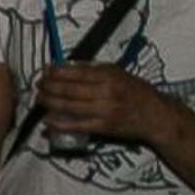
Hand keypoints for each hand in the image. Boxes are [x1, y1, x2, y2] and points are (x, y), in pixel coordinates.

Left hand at [36, 64, 174, 144]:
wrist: (156, 115)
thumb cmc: (136, 92)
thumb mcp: (118, 73)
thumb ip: (94, 70)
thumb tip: (66, 66)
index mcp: (109, 76)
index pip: (76, 73)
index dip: (56, 72)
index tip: (45, 70)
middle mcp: (106, 92)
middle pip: (69, 89)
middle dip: (49, 87)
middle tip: (38, 85)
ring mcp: (104, 111)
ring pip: (70, 106)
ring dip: (50, 103)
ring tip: (39, 99)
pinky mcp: (103, 128)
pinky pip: (77, 126)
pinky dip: (59, 124)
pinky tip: (47, 121)